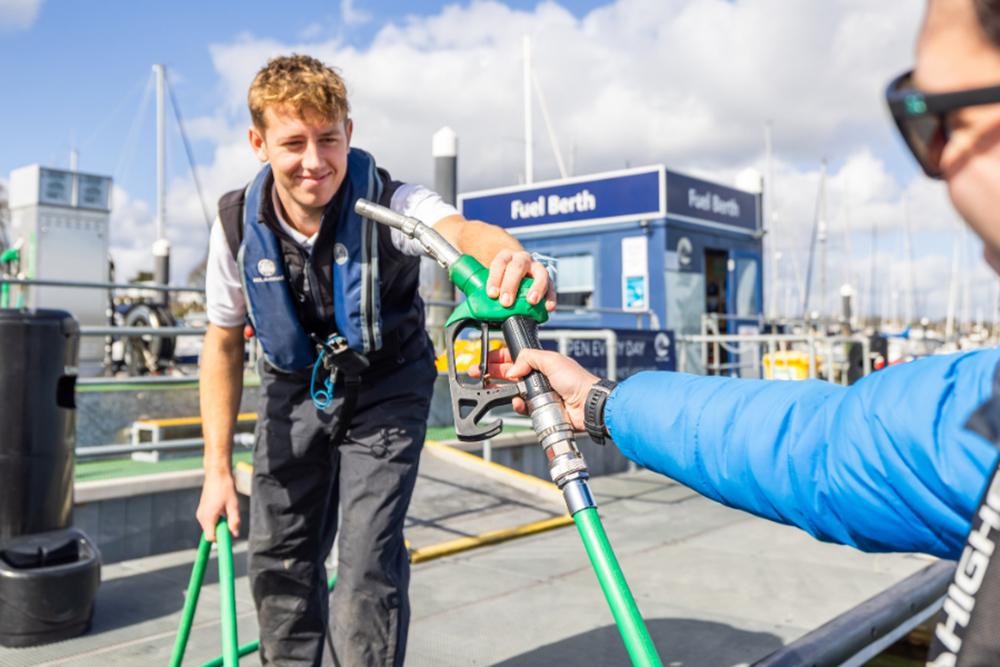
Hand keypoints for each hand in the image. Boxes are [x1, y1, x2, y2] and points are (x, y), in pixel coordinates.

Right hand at [196, 470, 239, 541]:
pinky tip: (222, 509)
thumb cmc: (225, 488)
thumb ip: (234, 521)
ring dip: (219, 524)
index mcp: (208, 516)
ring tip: (226, 511)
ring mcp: (200, 513)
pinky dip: (216, 520)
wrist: (217, 475)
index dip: (220, 539)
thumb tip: (235, 534)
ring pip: (210, 527)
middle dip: (221, 531)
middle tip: (230, 520)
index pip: (210, 537)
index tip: (229, 535)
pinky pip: (209, 521)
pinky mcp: (201, 510)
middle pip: (210, 533)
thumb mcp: (233, 505)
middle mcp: (201, 516)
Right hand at [469, 347, 598, 431]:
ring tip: (487, 388)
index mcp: (541, 362)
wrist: (587, 404)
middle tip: (477, 372)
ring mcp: (538, 393)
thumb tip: (512, 367)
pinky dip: (517, 405)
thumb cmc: (577, 380)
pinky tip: (515, 402)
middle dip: (492, 372)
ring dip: (500, 389)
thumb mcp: (552, 360)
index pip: (515, 357)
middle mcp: (538, 377)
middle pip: (509, 373)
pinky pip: (522, 407)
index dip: (499, 357)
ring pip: (513, 391)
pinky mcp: (539, 409)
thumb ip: (529, 358)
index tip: (485, 358)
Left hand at [485, 249, 556, 311]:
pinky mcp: (548, 279)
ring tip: (531, 301)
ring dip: (536, 287)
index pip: (499, 263)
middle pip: (517, 268)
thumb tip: (474, 310)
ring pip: (540, 273)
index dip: (495, 278)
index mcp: (506, 256)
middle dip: (511, 285)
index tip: (492, 294)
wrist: (516, 270)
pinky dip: (551, 297)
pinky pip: (551, 287)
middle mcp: (522, 259)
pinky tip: (548, 307)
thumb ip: (487, 290)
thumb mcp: (493, 278)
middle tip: (506, 302)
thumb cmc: (502, 278)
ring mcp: (536, 268)